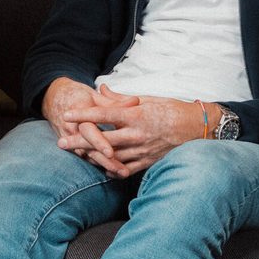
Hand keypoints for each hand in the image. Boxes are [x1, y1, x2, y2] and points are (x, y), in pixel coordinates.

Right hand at [42, 77, 132, 168]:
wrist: (54, 98)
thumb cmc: (77, 95)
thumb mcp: (94, 95)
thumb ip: (115, 101)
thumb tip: (135, 102)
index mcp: (78, 114)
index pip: (88, 131)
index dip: (99, 142)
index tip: (111, 153)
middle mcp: (73, 129)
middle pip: (89, 149)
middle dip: (106, 161)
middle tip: (122, 170)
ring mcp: (71, 139)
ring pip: (89, 156)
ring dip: (105, 165)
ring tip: (123, 173)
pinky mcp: (73, 146)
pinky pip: (87, 157)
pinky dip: (100, 164)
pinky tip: (114, 171)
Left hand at [58, 84, 203, 177]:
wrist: (197, 128)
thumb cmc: (172, 109)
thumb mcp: (147, 99)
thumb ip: (121, 98)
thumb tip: (102, 89)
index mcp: (136, 115)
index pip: (104, 114)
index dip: (83, 115)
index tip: (66, 115)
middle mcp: (137, 134)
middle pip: (102, 139)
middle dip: (79, 142)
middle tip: (61, 143)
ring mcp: (142, 150)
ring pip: (111, 157)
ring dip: (92, 156)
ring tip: (76, 155)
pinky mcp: (148, 162)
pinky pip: (125, 169)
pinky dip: (111, 168)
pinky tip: (99, 167)